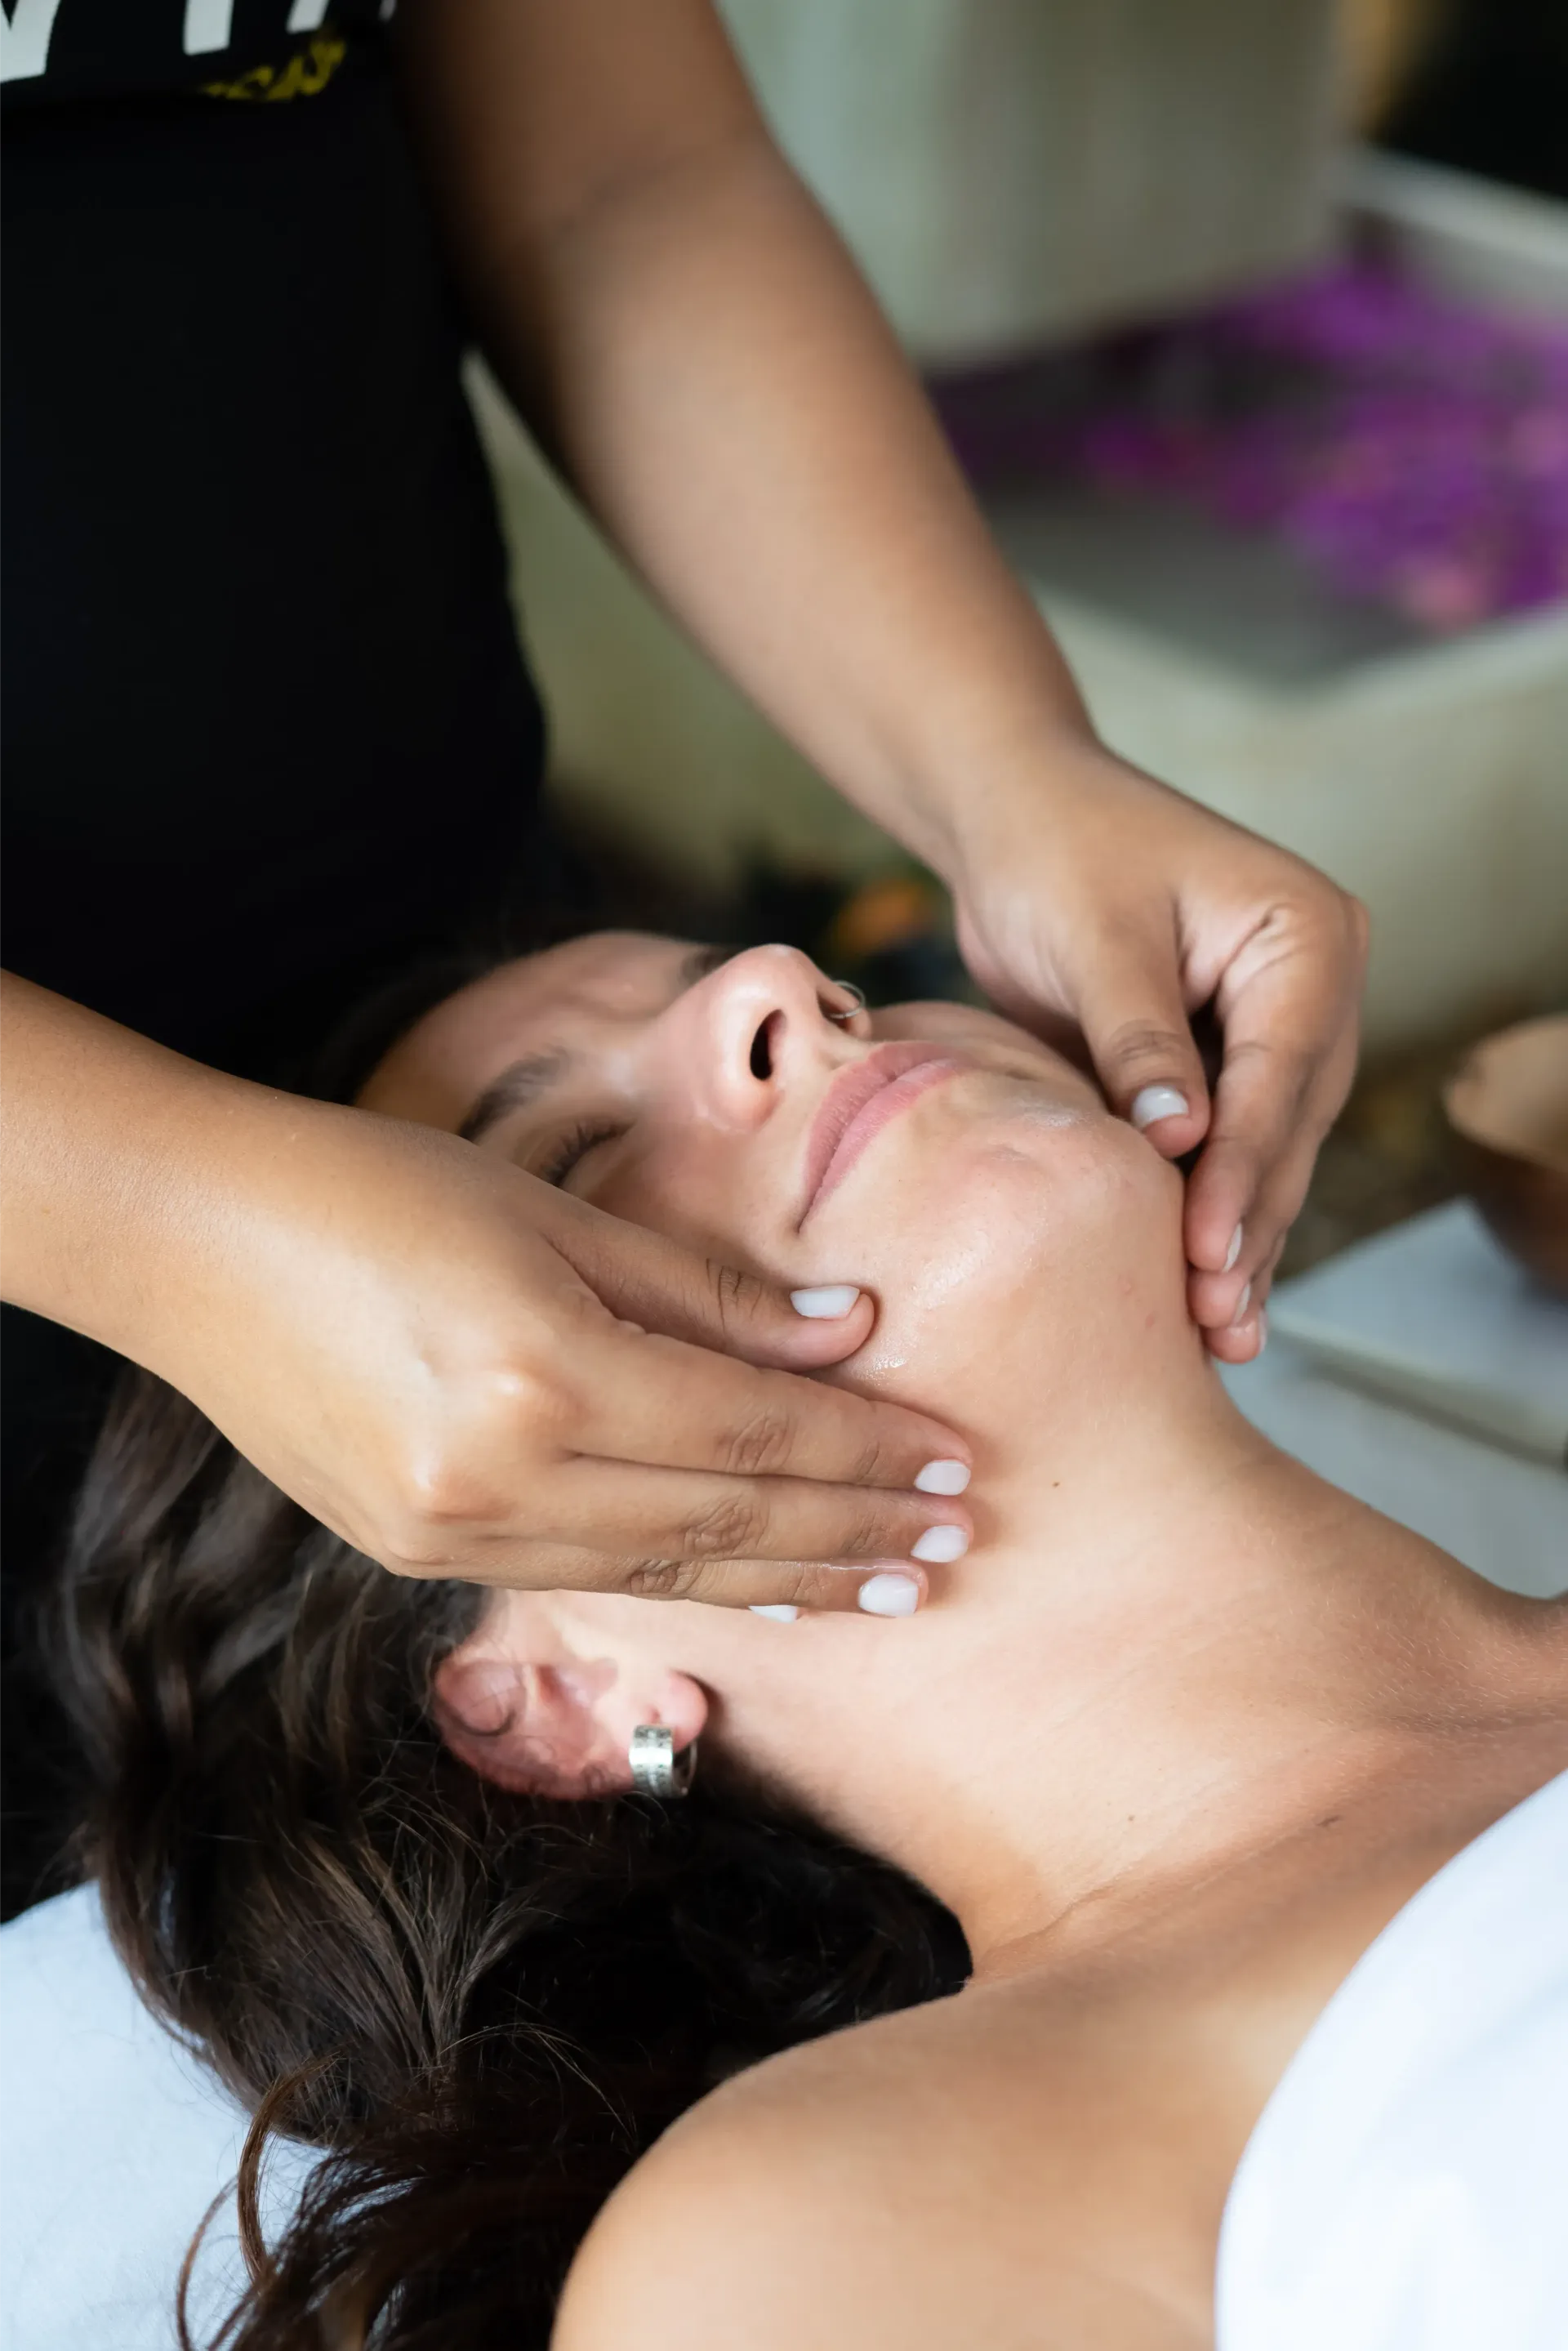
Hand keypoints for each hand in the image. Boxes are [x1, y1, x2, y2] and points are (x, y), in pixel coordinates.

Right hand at [163, 1101, 969, 1611]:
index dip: (863, 1453)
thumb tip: (851, 1329)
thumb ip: (706, 1289)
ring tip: (888, 1587)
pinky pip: (588, 1585)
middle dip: (852, 1533)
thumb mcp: (553, 1212)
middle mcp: (501, 1478)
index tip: (954, 1462)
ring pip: (665, 1575)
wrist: (192, 1247)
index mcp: (542, 1373)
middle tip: (957, 1544)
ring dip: (788, 1580)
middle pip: (723, 1521)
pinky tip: (755, 1587)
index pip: (750, 1433)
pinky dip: (689, 1588)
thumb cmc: (376, 1189)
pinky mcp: (417, 1557)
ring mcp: (453, 1535)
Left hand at [949, 744, 1367, 1360]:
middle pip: (1286, 1126)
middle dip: (1245, 1223)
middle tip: (1211, 1318)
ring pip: (1262, 1154)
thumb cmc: (1054, 851)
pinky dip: (1201, 1215)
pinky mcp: (1219, 1066)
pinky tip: (1193, 1296)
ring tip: (1212, 1333)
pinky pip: (1220, 1153)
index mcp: (1306, 936)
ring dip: (1234, 1239)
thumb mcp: (1096, 936)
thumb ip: (1137, 1036)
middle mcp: (1308, 989)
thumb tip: (1179, 1139)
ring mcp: (1270, 1033)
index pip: (1282, 1072)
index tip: (1206, 1252)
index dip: (1243, 1170)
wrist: (1014, 820)